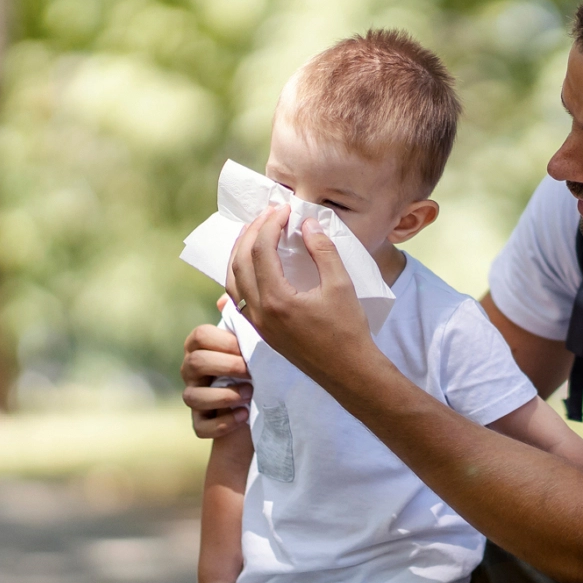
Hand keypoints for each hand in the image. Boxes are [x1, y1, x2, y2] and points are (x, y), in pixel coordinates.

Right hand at [181, 307, 249, 438]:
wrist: (262, 416)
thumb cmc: (256, 372)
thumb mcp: (252, 348)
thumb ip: (240, 325)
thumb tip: (224, 299)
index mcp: (201, 348)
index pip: (199, 335)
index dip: (223, 341)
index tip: (246, 349)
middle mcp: (192, 372)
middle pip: (195, 362)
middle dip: (225, 366)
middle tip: (250, 371)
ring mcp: (194, 399)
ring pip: (192, 397)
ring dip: (224, 395)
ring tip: (249, 395)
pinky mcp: (201, 425)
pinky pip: (201, 425)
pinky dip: (223, 422)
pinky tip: (244, 415)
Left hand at [229, 210, 379, 387]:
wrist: (349, 373)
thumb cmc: (348, 331)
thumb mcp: (341, 286)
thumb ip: (323, 251)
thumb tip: (307, 224)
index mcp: (276, 300)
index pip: (261, 250)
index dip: (270, 224)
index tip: (284, 210)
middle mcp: (259, 313)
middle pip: (240, 261)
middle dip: (252, 232)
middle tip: (269, 214)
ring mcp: (257, 324)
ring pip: (233, 280)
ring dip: (240, 252)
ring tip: (255, 232)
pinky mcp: (262, 331)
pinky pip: (238, 297)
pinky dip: (241, 274)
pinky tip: (252, 264)